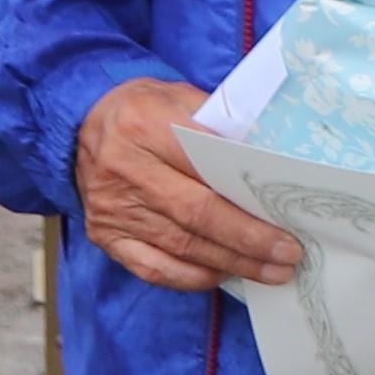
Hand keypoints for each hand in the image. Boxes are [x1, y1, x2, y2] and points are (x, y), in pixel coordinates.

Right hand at [75, 77, 301, 290]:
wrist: (84, 122)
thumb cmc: (149, 109)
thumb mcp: (182, 97)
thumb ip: (222, 125)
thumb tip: (271, 164)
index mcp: (147, 125)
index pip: (207, 166)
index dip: (249, 196)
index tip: (290, 215)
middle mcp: (125, 169)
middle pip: (196, 213)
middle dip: (249, 239)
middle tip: (289, 255)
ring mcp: (111, 207)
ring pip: (180, 245)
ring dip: (231, 263)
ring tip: (271, 271)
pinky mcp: (104, 234)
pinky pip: (152, 267)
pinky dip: (191, 277)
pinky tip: (224, 275)